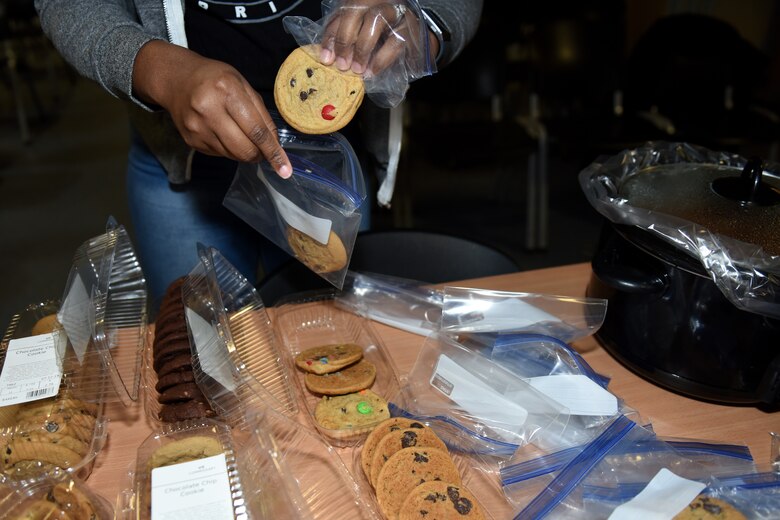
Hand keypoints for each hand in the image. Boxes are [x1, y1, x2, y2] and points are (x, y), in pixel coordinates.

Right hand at [132, 40, 290, 177]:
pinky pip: (220, 154)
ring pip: (233, 155)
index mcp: (227, 91)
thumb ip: (260, 113)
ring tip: (242, 136)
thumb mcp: (242, 84)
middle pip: (244, 149)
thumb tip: (274, 143)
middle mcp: (209, 110)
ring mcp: (198, 128)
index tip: (284, 169)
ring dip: (244, 152)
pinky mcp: (191, 140)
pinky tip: (224, 133)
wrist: (175, 80)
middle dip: (259, 155)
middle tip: (263, 150)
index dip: (273, 151)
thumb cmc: (214, 79)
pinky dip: (229, 149)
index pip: (256, 130)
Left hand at [318, 1, 436, 76]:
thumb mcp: (359, 30)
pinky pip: (394, 40)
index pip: (341, 13)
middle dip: (345, 40)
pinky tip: (373, 71)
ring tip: (357, 69)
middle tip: (342, 65)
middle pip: (355, 11)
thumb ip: (342, 36)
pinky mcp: (410, 26)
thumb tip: (326, 57)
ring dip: (362, 48)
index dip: (331, 36)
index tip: (327, 59)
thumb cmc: (382, 33)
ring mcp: (395, 9)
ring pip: (375, 20)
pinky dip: (381, 59)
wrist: (416, 34)